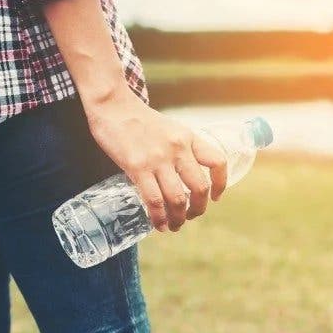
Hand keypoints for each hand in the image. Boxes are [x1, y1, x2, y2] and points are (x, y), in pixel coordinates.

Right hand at [83, 86, 227, 231]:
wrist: (112, 105)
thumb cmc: (138, 118)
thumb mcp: (169, 129)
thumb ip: (178, 149)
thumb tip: (181, 176)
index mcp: (188, 137)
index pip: (217, 162)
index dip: (220, 184)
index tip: (215, 197)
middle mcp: (178, 148)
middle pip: (199, 187)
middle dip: (198, 209)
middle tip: (191, 217)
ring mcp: (158, 158)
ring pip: (177, 199)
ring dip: (178, 218)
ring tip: (174, 226)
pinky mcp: (138, 167)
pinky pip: (154, 200)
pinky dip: (158, 218)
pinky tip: (158, 224)